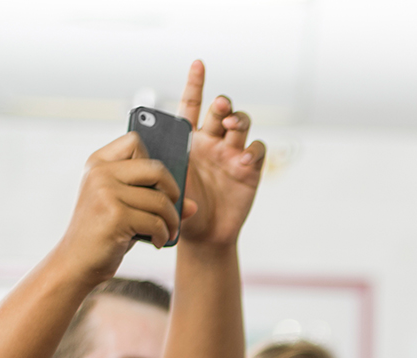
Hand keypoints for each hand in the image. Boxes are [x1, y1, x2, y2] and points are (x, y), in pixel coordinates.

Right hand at [50, 133, 184, 279]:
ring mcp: (105, 192)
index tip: (158, 184)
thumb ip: (153, 198)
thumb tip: (192, 204)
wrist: (76, 262)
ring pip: (160, 200)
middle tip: (173, 208)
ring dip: (171, 220)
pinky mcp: (115, 215)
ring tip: (168, 231)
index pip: (135, 141)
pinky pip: (156, 221)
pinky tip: (156, 241)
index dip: (154, 161)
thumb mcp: (126, 209)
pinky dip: (163, 235)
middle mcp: (100, 173)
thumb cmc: (104, 233)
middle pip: (156, 168)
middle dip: (173, 191)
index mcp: (99, 163)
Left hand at [175, 61, 265, 246]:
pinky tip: (243, 156)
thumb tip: (159, 151)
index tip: (198, 64)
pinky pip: (257, 149)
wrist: (203, 235)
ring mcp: (232, 154)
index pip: (192, 105)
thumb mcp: (167, 183)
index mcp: (189, 139)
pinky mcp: (250, 169)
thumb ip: (166, 165)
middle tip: (219, 107)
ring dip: (239, 119)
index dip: (196, 83)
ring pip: (242, 124)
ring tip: (233, 124)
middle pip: (221, 112)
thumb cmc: (181, 207)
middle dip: (222, 104)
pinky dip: (253, 148)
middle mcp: (213, 142)